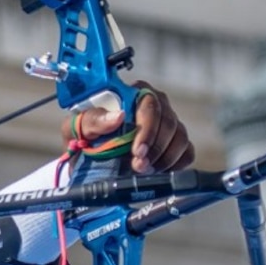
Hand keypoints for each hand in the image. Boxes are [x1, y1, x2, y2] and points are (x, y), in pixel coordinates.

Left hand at [61, 82, 194, 173]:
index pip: (149, 103)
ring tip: (143, 170)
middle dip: (154, 148)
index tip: (137, 151)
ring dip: (164, 159)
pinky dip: (175, 165)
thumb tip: (117, 116)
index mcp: (132, 94)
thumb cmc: (84, 137)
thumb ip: (93, 120)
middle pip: (168, 122)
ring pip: (180, 138)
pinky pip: (187, 152)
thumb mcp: (78, 127)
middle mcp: (154, 105)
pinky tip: (157, 170)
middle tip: (138, 166)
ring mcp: (168, 124)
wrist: (87, 160)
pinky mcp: (175, 143)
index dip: (147, 128)